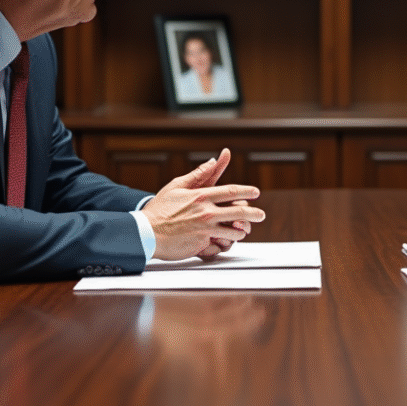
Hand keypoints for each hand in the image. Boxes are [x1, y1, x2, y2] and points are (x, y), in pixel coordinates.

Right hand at [142, 148, 265, 260]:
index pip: (231, 192)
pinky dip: (225, 243)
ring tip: (243, 230)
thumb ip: (198, 174)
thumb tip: (213, 160)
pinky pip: (221, 245)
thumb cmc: (159, 209)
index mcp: (201, 196)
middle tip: (261, 214)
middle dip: (254, 213)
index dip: (247, 191)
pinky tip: (227, 242)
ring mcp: (205, 230)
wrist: (146, 233)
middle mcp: (206, 212)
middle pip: (239, 212)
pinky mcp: (202, 244)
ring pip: (234, 231)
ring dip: (241, 231)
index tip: (256, 193)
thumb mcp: (176, 186)